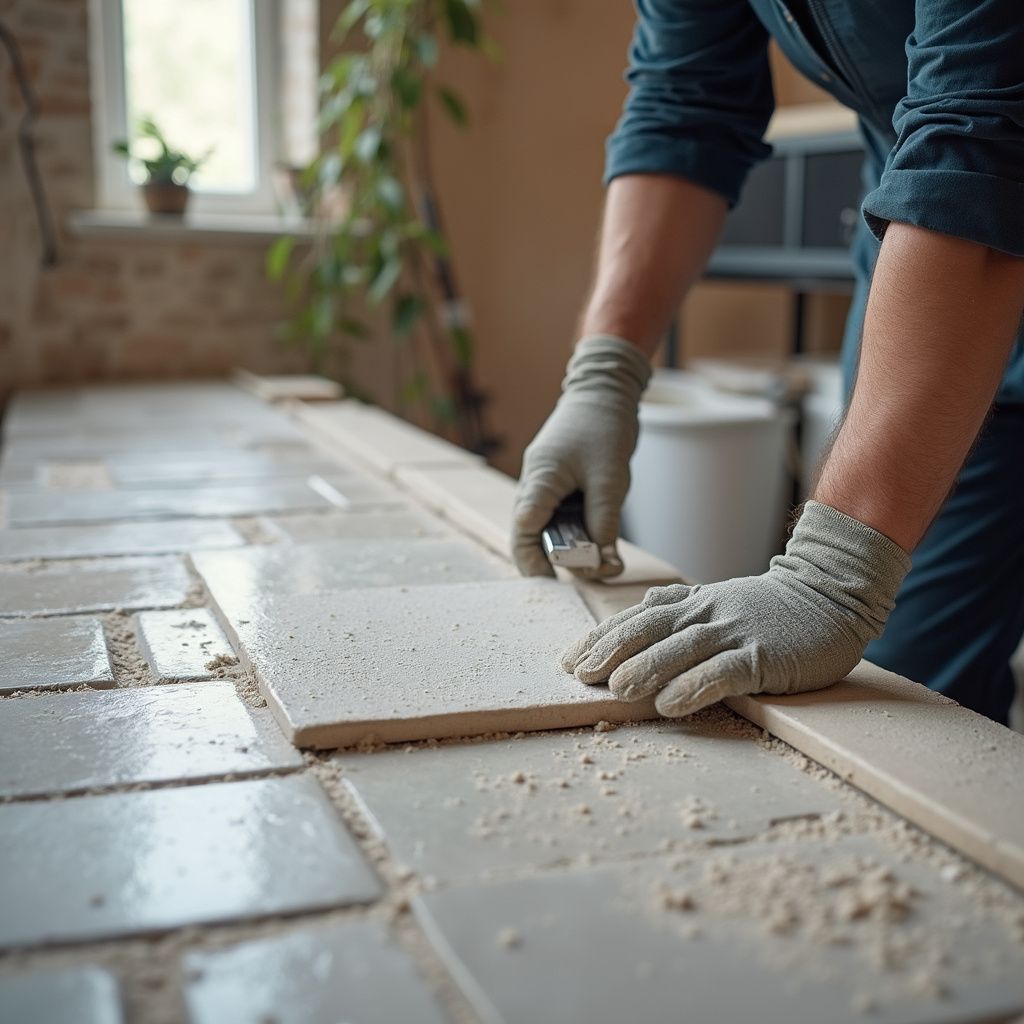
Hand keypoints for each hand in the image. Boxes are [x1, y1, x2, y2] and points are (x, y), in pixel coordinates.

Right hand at [512, 335, 650, 577]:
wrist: (605, 391)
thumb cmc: (604, 426)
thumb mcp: (610, 478)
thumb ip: (603, 522)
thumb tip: (603, 564)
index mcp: (540, 479)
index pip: (524, 529)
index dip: (534, 560)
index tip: (553, 580)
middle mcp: (535, 484)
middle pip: (532, 535)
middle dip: (558, 558)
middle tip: (590, 571)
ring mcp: (545, 484)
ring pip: (548, 528)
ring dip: (573, 545)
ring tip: (604, 558)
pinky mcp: (558, 484)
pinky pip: (561, 516)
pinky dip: (579, 531)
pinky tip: (601, 540)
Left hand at [560, 501, 910, 715]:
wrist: (831, 594)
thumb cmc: (770, 605)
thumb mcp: (718, 598)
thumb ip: (681, 602)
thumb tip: (645, 604)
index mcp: (691, 603)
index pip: (635, 618)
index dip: (601, 638)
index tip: (569, 660)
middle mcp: (705, 614)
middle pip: (648, 629)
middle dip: (610, 651)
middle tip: (580, 675)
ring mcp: (734, 633)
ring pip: (680, 649)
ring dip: (645, 669)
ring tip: (615, 690)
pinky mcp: (763, 656)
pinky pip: (723, 672)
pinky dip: (694, 686)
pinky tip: (670, 704)